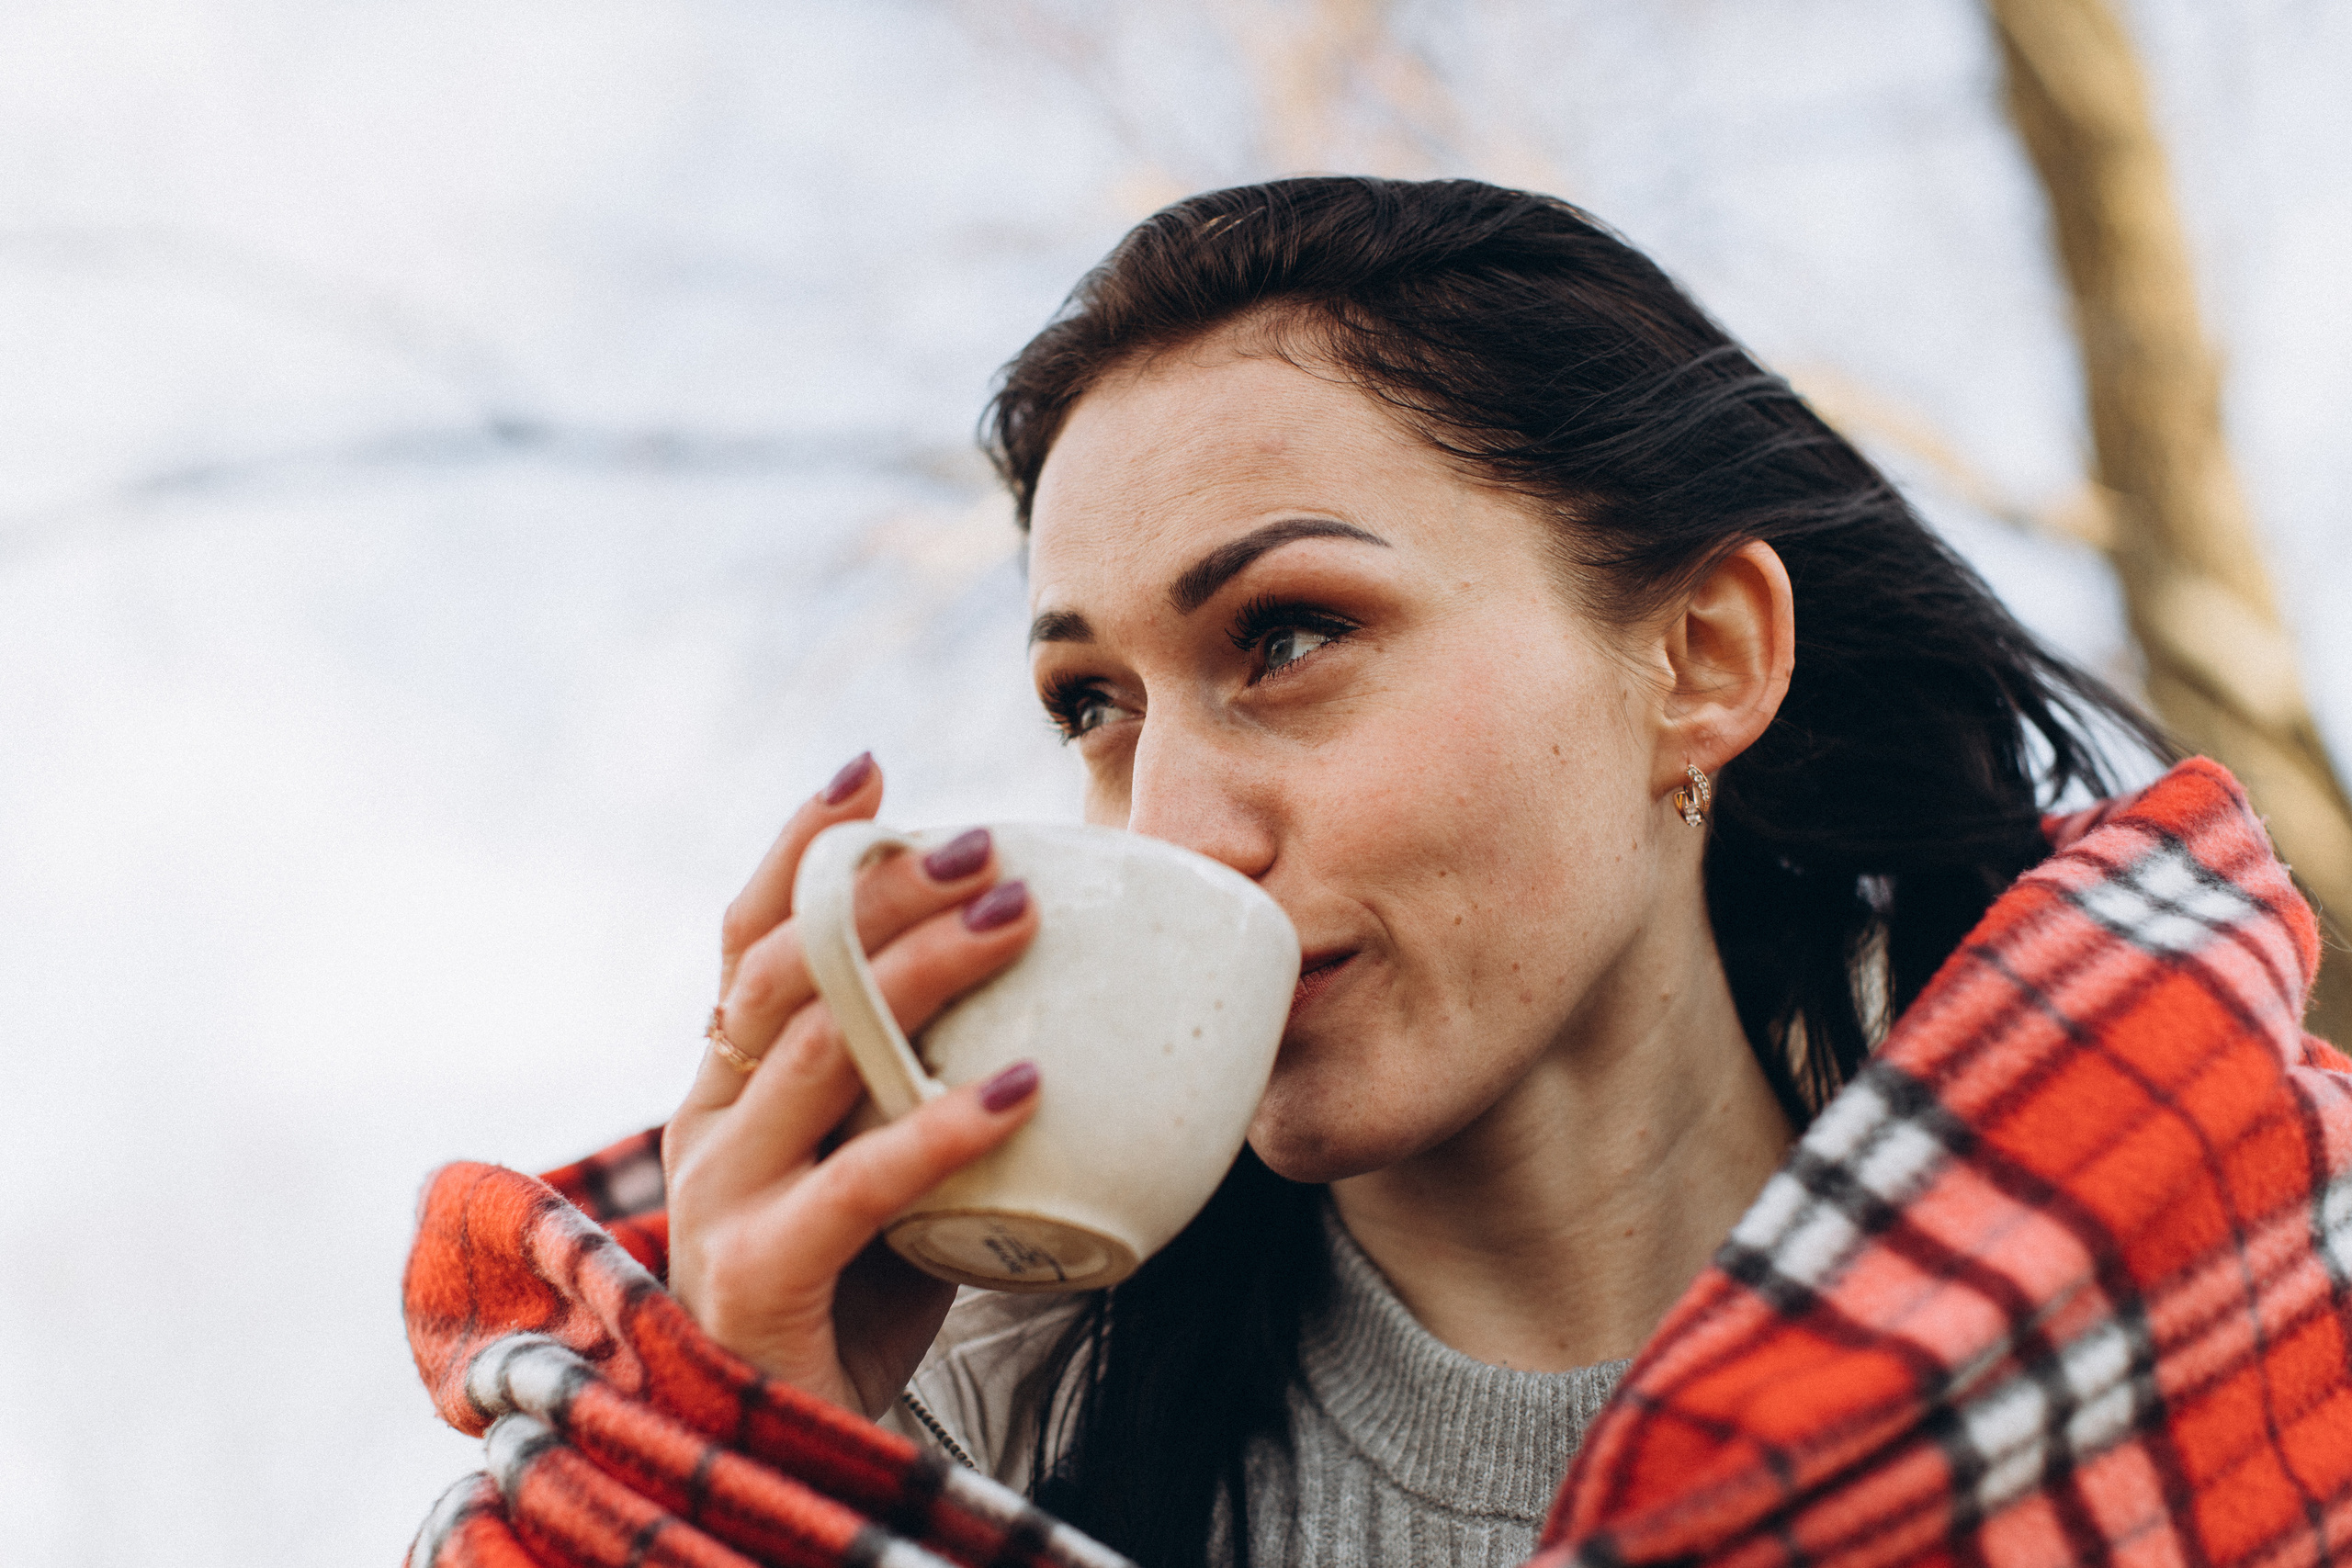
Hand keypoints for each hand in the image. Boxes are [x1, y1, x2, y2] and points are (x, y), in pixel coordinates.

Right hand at [662, 753, 1042, 1416]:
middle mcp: (706, 1120)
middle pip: (785, 968)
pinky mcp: (757, 1271)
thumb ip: (925, 1076)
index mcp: (728, 1080)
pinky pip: (856, 1182)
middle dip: (883, 890)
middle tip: (988, 844)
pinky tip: (1026, 1087)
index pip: (747, 935)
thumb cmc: (864, 1288)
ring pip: (815, 1048)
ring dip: (920, 973)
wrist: (805, 1447)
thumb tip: (1062, 988)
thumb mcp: (890, 1158)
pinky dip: (942, 1127)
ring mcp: (719, 1195)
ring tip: (1018, 920)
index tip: (872, 766)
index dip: (801, 846)